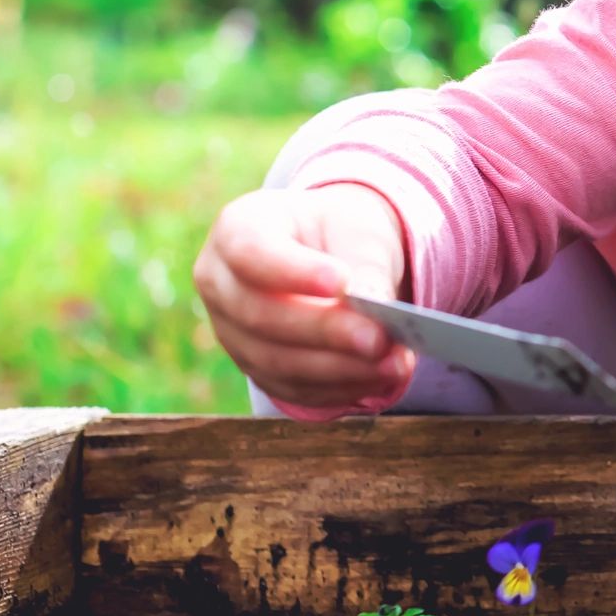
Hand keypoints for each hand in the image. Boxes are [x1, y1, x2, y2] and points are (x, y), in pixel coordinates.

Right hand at [192, 183, 414, 409]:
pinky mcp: (256, 369)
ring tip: (394, 362)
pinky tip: (380, 378)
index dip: (293, 272)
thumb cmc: (343, 232)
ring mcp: (232, 332)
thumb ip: (367, 264)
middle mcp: (220, 283)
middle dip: (325, 331)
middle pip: (260, 315)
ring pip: (275, 361)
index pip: (251, 252)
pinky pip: (292, 387)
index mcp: (237, 227)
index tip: (341, 282)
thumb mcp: (361, 230)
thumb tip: (375, 306)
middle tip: (379, 338)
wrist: (338, 257)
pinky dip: (339, 387)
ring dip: (339, 368)